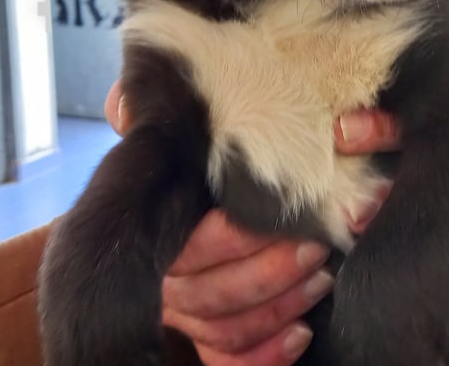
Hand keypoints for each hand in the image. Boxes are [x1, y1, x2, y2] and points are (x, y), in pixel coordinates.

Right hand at [105, 85, 333, 365]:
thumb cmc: (200, 167)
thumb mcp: (180, 135)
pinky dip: (265, 357)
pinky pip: (226, 363)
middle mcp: (167, 282)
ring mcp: (185, 316)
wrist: (198, 199)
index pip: (192, 247)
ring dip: (280, 307)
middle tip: (318, 248)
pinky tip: (300, 334)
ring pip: (225, 330)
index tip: (288, 222)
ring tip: (322, 277)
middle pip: (211, 295)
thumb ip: (148, 112)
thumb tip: (126, 108)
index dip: (238, 239)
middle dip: (272, 272)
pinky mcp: (205, 339)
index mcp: (161, 234)